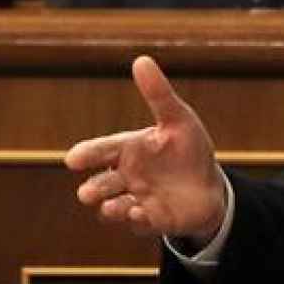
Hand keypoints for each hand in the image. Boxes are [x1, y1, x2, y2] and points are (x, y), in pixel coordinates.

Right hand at [67, 55, 227, 243]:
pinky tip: (141, 214)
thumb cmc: (187, 150)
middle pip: (100, 185)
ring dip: (111, 210)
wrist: (210, 186)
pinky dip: (138, 221)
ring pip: (113, 209)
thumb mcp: (178, 119)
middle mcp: (126, 177)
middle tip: (88, 193)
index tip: (73, 160)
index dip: (87, 154)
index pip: (101, 150)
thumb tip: (141, 59)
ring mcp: (137, 201)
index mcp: (128, 150)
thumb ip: (158, 94)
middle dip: (93, 190)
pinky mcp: (152, 221)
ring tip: (113, 208)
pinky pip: (140, 224)